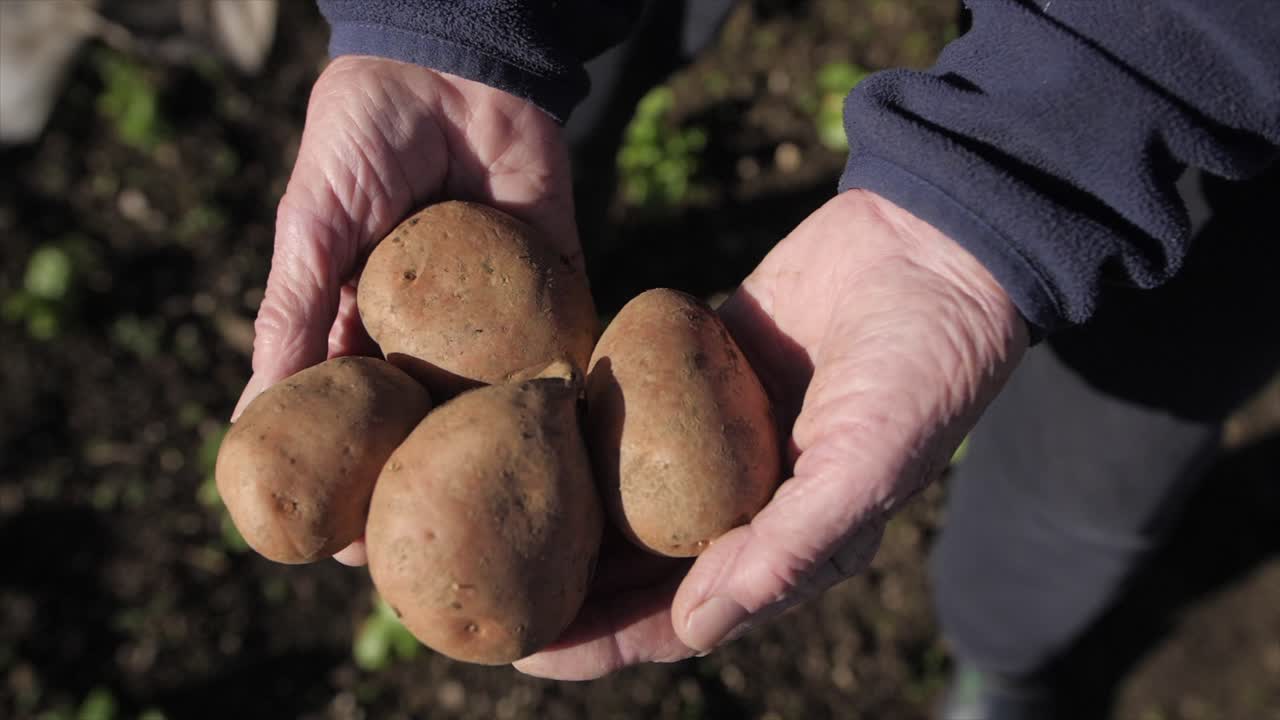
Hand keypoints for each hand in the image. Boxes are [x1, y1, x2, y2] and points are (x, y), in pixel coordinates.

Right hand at [232, 56, 576, 564]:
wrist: (453, 64)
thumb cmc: (360, 141)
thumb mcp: (311, 230)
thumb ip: (292, 314)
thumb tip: (253, 417)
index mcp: (365, 326)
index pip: (355, 420)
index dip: (351, 481)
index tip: (349, 546)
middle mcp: (433, 334)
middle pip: (434, 427)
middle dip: (435, 486)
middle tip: (440, 557)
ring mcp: (497, 315)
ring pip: (500, 401)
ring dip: (504, 455)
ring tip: (510, 521)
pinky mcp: (556, 283)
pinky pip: (566, 343)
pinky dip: (569, 386)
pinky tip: (572, 442)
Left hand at [515, 189, 1027, 678]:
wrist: (935, 246)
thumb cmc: (923, 367)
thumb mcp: (870, 466)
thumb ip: (789, 549)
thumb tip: (694, 627)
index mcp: (790, 539)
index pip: (683, 613)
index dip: (606, 639)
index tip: (528, 651)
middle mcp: (747, 496)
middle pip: (638, 560)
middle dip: (566, 583)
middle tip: (481, 586)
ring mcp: (721, 432)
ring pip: (627, 486)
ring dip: (566, 502)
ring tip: (484, 508)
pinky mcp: (703, 366)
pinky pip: (634, 404)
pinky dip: (588, 417)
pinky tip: (527, 418)